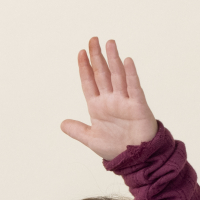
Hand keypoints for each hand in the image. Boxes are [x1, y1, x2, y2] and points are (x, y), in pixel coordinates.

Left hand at [60, 37, 156, 159]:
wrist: (135, 158)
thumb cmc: (115, 148)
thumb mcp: (91, 139)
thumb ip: (77, 130)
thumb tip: (62, 124)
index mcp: (98, 106)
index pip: (89, 82)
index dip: (85, 68)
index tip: (81, 53)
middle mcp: (111, 100)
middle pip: (102, 74)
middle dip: (97, 57)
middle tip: (93, 40)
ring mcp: (124, 101)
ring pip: (117, 76)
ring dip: (113, 59)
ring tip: (109, 43)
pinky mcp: (138, 106)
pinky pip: (133, 87)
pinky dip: (130, 75)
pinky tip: (126, 61)